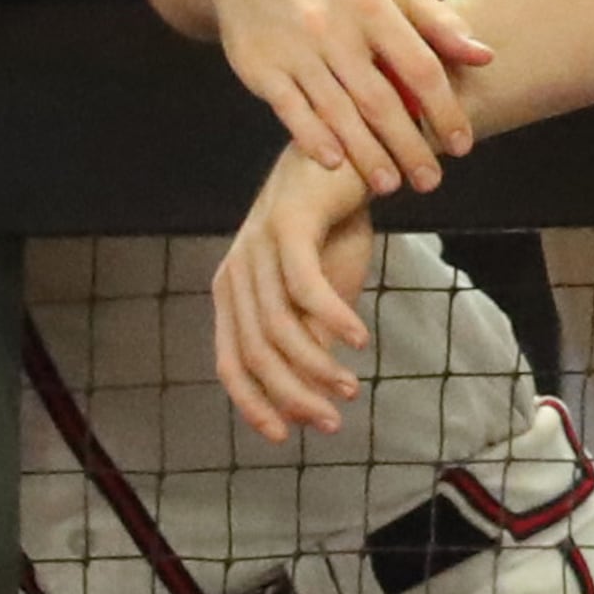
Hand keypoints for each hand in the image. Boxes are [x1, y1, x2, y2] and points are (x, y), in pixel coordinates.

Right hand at [208, 0, 493, 196]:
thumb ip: (438, 24)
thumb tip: (485, 57)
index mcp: (372, 5)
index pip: (419, 67)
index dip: (444, 110)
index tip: (462, 145)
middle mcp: (333, 27)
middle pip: (380, 99)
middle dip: (409, 145)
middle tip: (431, 180)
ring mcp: (294, 49)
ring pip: (337, 112)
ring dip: (367, 154)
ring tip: (390, 184)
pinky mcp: (260, 67)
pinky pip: (291, 111)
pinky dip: (314, 139)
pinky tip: (337, 163)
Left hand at [212, 149, 379, 442]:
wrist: (348, 157)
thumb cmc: (334, 227)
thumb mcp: (324, 292)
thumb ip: (311, 337)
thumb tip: (312, 399)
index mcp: (234, 294)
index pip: (232, 364)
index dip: (256, 405)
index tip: (290, 436)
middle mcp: (235, 275)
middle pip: (255, 355)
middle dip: (294, 396)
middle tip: (334, 421)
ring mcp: (256, 250)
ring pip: (279, 328)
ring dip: (317, 366)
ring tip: (352, 387)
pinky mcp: (287, 227)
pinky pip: (305, 288)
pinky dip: (333, 318)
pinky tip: (361, 339)